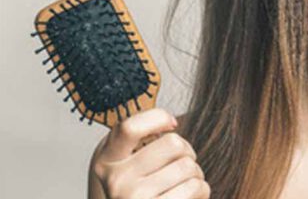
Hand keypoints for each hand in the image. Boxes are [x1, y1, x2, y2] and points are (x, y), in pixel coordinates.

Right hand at [89, 108, 209, 198]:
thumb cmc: (138, 195)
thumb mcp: (126, 168)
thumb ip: (137, 144)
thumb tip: (170, 122)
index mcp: (106, 161)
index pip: (130, 127)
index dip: (158, 117)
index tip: (172, 123)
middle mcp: (116, 180)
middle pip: (172, 143)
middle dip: (187, 152)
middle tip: (184, 165)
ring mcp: (134, 197)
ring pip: (187, 166)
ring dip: (196, 174)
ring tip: (186, 184)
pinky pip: (195, 187)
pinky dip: (202, 190)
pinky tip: (192, 196)